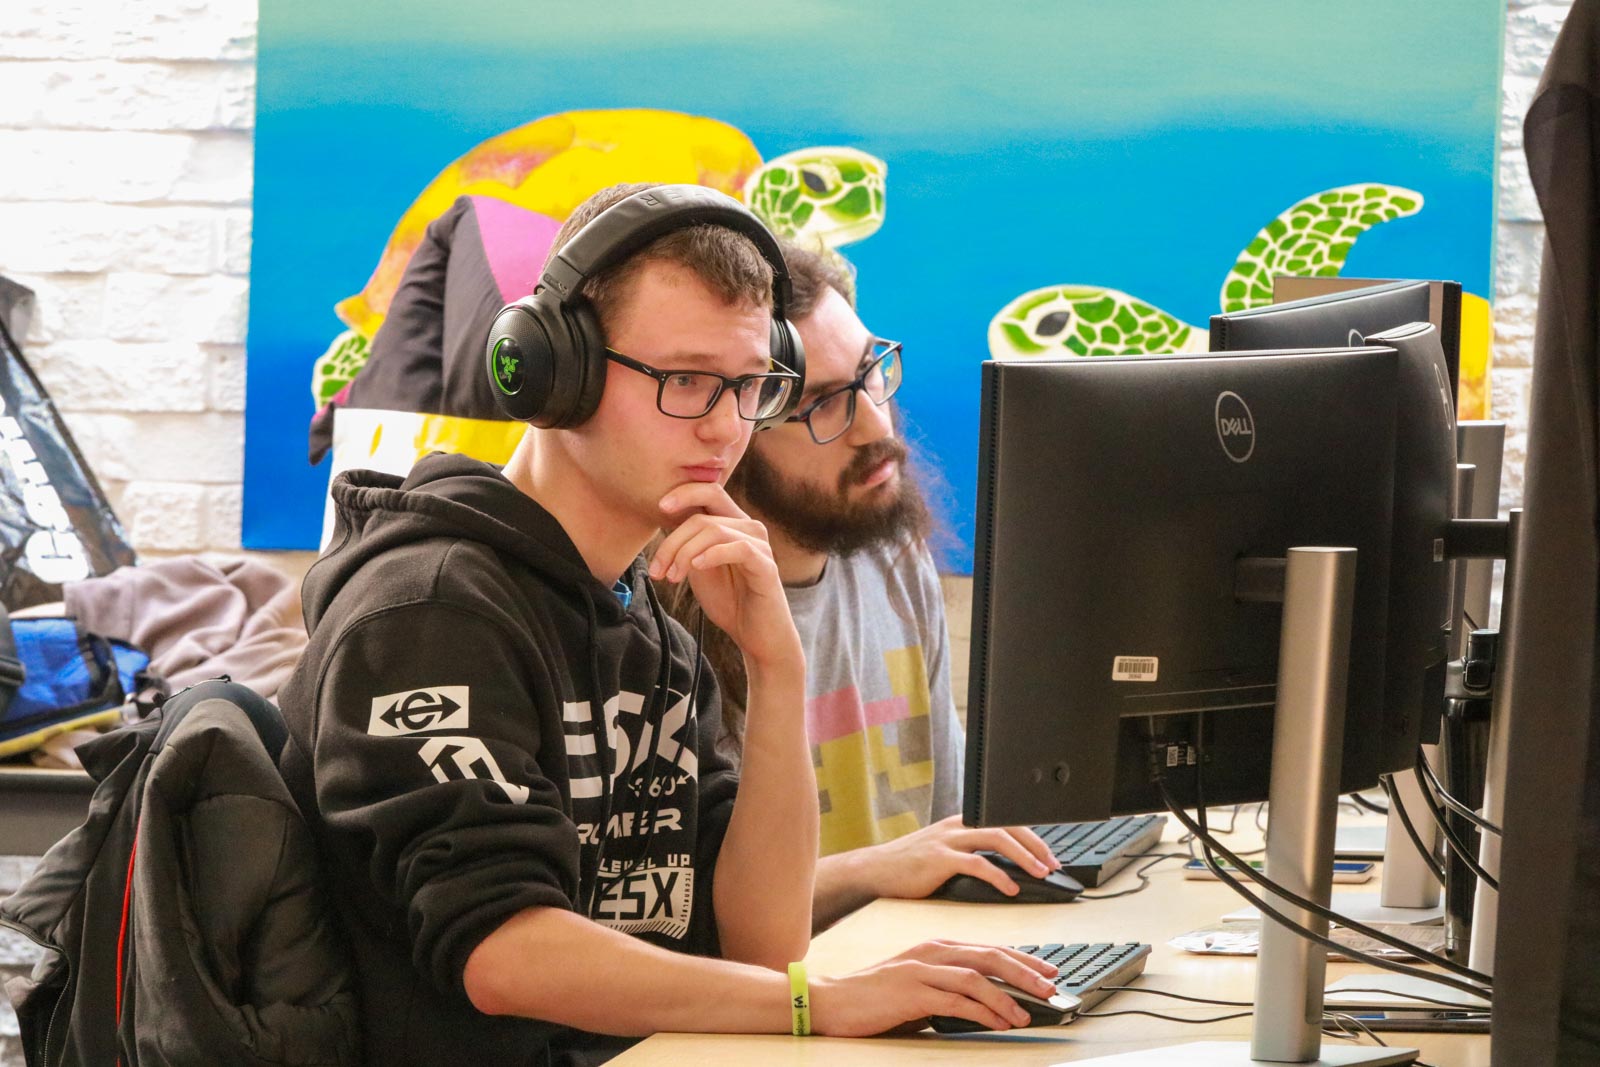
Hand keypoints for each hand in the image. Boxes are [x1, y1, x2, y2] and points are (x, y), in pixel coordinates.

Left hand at [651, 481, 799, 669]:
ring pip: (714, 530)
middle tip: (658, 570)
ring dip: (685, 553)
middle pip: (703, 515)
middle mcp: (749, 527)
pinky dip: (713, 554)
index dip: (684, 493)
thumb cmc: (729, 601)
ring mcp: (759, 545)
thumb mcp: (698, 568)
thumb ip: (687, 545)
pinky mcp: (766, 565)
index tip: (659, 508)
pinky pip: (739, 548)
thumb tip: (663, 524)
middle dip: (673, 541)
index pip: (709, 491)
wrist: (755, 635)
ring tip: (673, 577)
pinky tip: (697, 567)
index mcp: (733, 524)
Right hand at [810, 940, 1059, 1035]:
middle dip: (1026, 972)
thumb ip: (950, 985)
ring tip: (1029, 1011)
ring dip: (1009, 996)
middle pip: (990, 956)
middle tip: (1051, 987)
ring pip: (978, 976)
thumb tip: (988, 1002)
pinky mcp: (912, 993)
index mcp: (936, 947)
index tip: (1048, 970)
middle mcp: (933, 953)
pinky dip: (983, 1012)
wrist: (833, 1000)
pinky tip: (999, 1022)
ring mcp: (922, 971)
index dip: (1023, 959)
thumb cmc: (875, 995)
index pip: (989, 948)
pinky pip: (957, 1001)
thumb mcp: (919, 983)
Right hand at [857, 815, 1059, 898]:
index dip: (1031, 837)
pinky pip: (976, 864)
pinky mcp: (939, 859)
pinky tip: (1010, 888)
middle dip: (1035, 844)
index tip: (1049, 856)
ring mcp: (948, 840)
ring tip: (1040, 873)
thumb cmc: (908, 867)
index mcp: (961, 823)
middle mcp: (957, 826)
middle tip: (1053, 864)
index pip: (1005, 821)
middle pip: (1006, 825)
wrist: (874, 871)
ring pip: (996, 838)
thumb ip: (969, 855)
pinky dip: (998, 876)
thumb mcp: (943, 854)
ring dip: (1024, 856)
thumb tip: (1004, 871)